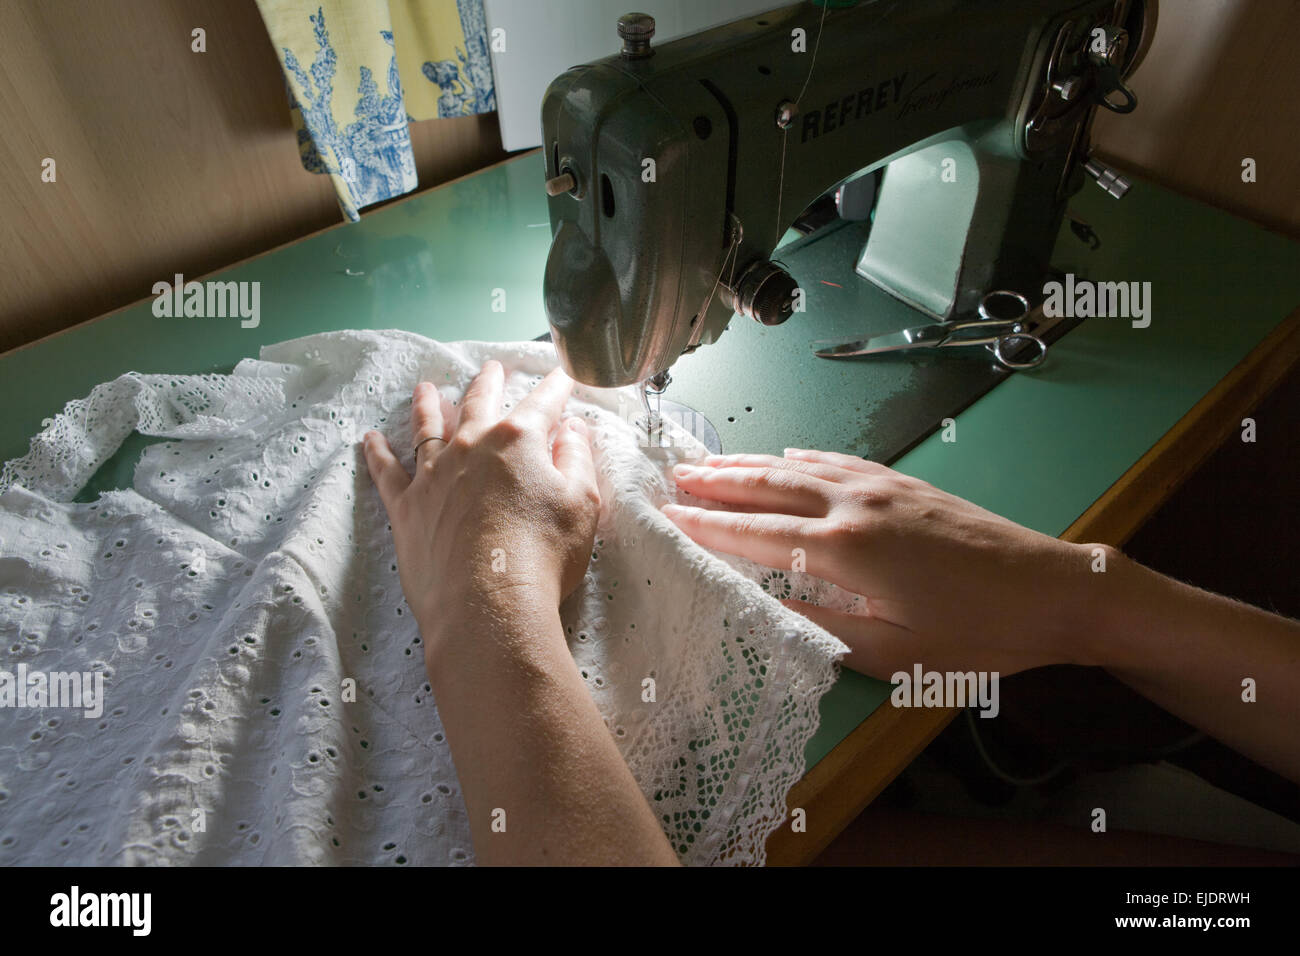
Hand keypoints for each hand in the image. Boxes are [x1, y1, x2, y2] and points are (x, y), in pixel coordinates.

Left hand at [362, 362, 599, 662]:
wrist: (488, 606)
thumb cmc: (543, 556)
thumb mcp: (581, 504)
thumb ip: (576, 459)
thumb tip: (571, 429)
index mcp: (519, 440)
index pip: (543, 403)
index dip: (556, 387)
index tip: (561, 375)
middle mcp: (471, 445)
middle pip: (479, 402)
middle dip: (489, 382)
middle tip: (492, 368)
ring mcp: (433, 474)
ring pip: (427, 426)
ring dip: (427, 404)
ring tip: (426, 389)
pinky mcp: (406, 506)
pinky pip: (386, 471)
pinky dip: (377, 453)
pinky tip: (370, 439)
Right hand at [663, 448, 1100, 678]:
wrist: (1052, 588)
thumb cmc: (977, 633)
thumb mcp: (897, 654)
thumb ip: (827, 629)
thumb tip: (773, 607)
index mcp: (845, 550)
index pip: (757, 533)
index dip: (707, 525)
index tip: (666, 515)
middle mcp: (854, 506)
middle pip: (768, 486)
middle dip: (716, 481)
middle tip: (671, 476)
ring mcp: (880, 487)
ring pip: (797, 467)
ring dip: (749, 463)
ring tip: (708, 461)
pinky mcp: (904, 483)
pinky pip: (837, 461)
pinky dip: (801, 457)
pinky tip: (786, 455)